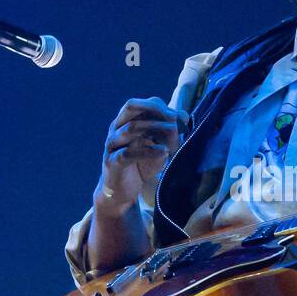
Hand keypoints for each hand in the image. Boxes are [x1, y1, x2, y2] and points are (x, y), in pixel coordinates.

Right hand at [96, 96, 188, 213]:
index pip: (144, 103)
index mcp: (127, 121)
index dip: (163, 108)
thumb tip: (184, 115)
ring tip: (173, 134)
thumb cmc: (140, 165)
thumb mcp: (158, 147)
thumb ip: (170, 132)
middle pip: (131, 106)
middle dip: (155, 110)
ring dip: (154, 128)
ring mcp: (113, 144)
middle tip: (174, 119)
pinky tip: (163, 152)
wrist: (121, 192)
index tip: (180, 119)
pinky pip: (128, 153)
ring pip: (130, 128)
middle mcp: (117, 128)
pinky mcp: (112, 162)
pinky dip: (148, 151)